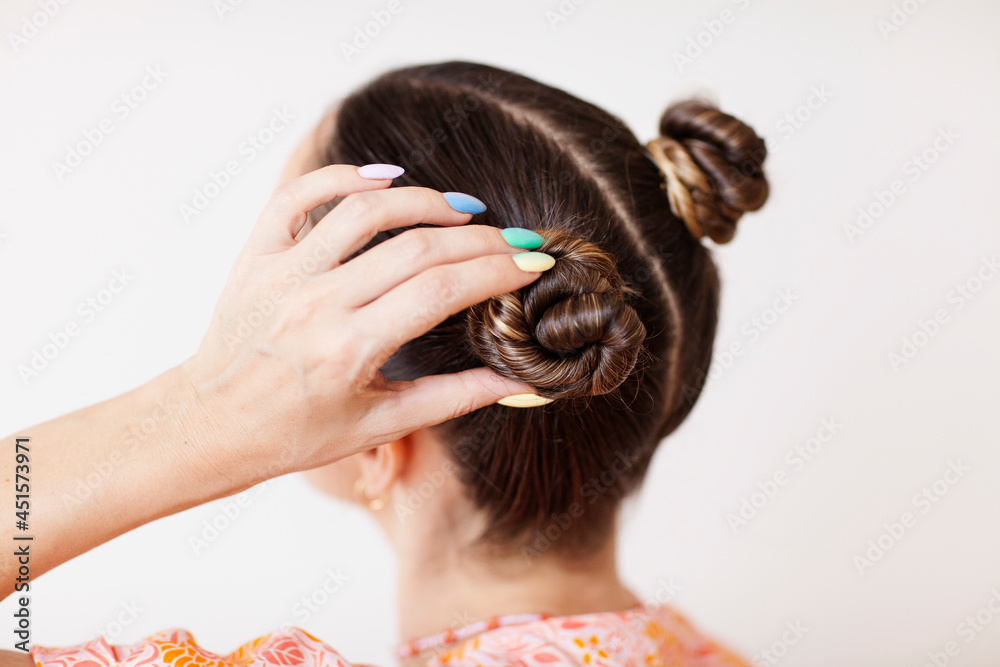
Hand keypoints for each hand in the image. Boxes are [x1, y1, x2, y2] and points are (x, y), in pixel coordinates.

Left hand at [178, 164, 541, 486]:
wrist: (210, 426)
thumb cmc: (295, 434)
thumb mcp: (380, 424)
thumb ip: (455, 398)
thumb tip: (521, 383)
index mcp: (350, 350)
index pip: (442, 291)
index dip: (496, 271)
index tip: (531, 264)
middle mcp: (318, 303)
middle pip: (417, 248)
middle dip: (479, 239)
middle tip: (514, 240)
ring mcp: (283, 273)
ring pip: (365, 210)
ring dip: (423, 201)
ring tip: (463, 211)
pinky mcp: (258, 255)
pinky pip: (299, 196)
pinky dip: (343, 176)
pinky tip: (385, 178)